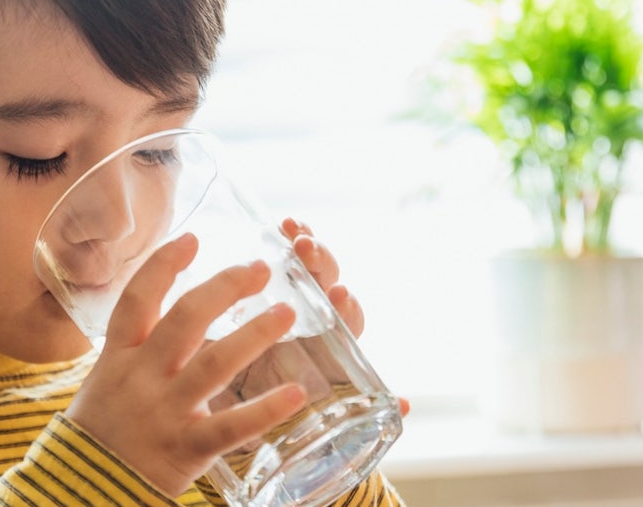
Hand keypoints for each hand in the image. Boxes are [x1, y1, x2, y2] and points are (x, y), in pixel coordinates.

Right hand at [64, 233, 307, 496]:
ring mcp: (164, 411)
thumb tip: (159, 307)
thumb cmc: (100, 429)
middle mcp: (141, 376)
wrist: (82, 488)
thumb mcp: (105, 379)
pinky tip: (298, 392)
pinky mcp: (185, 448)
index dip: (164, 265)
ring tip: (288, 312)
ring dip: (254, 334)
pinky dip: (266, 409)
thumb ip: (135, 348)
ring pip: (214, 363)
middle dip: (224, 289)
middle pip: (184, 320)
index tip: (193, 238)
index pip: (137, 299)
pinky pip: (231, 426)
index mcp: (118, 356)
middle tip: (259, 269)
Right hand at [280, 217, 410, 417]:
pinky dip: (284, 238)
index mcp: (328, 350)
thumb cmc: (273, 417)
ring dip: (306, 243)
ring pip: (307, 267)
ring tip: (293, 228)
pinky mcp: (264, 290)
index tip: (339, 296)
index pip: (348, 322)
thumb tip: (406, 404)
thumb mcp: (301, 419)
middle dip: (323, 263)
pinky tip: (278, 223)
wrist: (236, 415)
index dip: (346, 307)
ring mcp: (291, 302)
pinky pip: (278, 260)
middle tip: (306, 250)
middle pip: (327, 282)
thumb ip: (352, 411)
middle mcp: (315, 322)